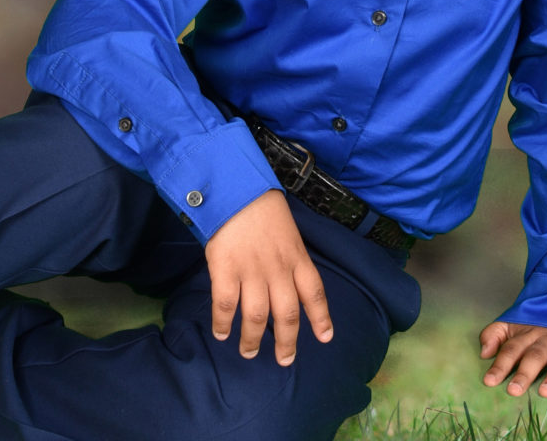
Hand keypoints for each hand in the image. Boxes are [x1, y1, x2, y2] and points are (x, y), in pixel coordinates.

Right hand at [204, 189, 332, 366]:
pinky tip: (221, 333)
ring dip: (252, 339)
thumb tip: (286, 283)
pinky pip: (225, 305)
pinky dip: (223, 323)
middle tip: (284, 360)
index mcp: (296, 256)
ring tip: (248, 352)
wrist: (237, 187)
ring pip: (256, 316)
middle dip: (286, 342)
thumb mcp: (287, 231)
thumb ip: (289, 257)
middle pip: (287, 314)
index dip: (321, 317)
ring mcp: (251, 270)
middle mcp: (278, 268)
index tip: (325, 337)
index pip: (314, 292)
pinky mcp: (225, 268)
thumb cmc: (262, 206)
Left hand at [479, 321, 546, 397]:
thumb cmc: (537, 321)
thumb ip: (495, 335)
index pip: (511, 349)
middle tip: (514, 390)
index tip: (489, 381)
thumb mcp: (513, 323)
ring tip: (545, 392)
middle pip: (535, 355)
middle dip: (524, 373)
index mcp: (527, 333)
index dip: (500, 365)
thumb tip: (483, 353)